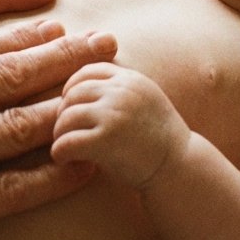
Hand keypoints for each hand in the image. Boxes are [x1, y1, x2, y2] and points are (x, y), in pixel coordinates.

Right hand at [0, 20, 118, 239]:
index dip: (21, 29)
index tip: (55, 16)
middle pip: (11, 71)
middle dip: (65, 54)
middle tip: (107, 39)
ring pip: (21, 122)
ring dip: (72, 102)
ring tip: (110, 88)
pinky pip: (11, 192)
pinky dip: (54, 177)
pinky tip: (88, 165)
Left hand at [51, 63, 190, 189]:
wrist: (179, 168)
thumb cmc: (157, 139)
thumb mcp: (145, 100)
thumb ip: (119, 89)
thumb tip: (78, 85)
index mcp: (130, 79)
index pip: (88, 71)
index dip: (72, 87)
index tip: (69, 105)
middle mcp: (122, 91)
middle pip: (73, 93)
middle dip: (63, 113)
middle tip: (64, 131)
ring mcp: (113, 114)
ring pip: (66, 117)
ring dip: (60, 134)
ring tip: (64, 147)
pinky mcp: (105, 140)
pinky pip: (67, 141)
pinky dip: (60, 151)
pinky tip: (64, 159)